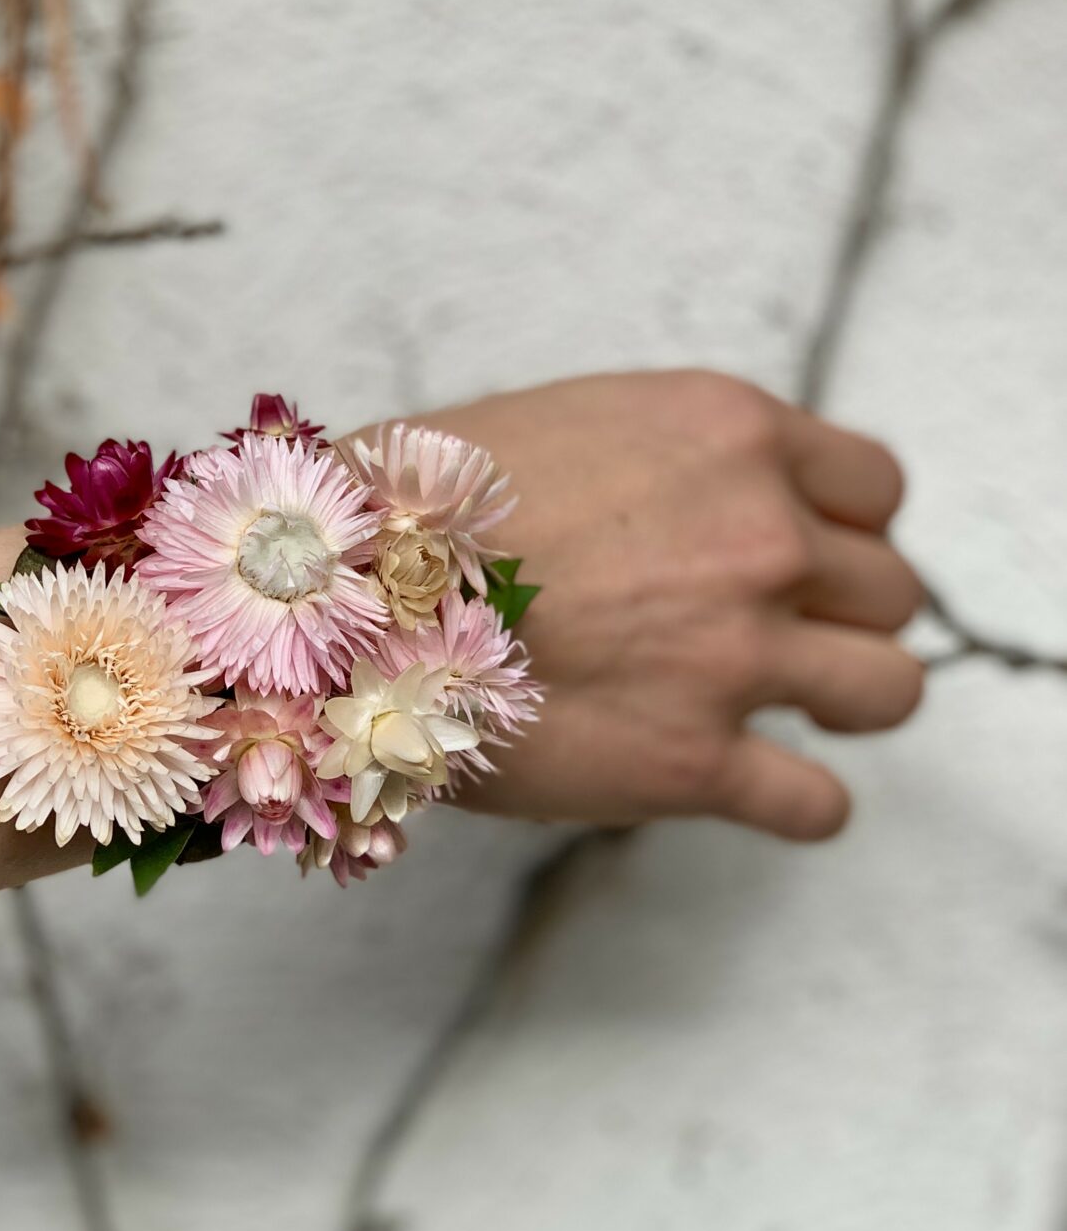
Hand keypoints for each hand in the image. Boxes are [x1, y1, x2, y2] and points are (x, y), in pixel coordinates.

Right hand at [418, 371, 924, 840]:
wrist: (340, 591)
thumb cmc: (423, 504)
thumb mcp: (574, 424)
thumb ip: (673, 465)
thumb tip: (698, 509)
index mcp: (731, 437)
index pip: (875, 488)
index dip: (843, 531)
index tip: (805, 557)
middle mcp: (759, 538)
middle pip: (889, 591)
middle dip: (841, 616)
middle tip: (778, 635)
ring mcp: (734, 654)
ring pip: (888, 690)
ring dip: (847, 702)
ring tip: (794, 710)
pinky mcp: (692, 761)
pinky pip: (816, 805)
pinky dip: (801, 806)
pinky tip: (761, 792)